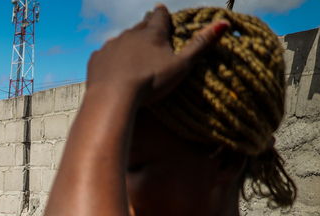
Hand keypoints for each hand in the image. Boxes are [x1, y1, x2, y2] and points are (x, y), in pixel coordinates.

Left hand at [86, 5, 227, 103]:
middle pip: (140, 26)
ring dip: (127, 43)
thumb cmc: (150, 82)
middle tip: (150, 32)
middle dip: (146, 28)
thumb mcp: (181, 65)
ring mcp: (111, 45)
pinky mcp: (96, 59)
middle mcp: (130, 34)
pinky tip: (112, 66)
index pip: (159, 15)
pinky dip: (110, 58)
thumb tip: (223, 22)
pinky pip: (104, 54)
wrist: (112, 97)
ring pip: (121, 39)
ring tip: (132, 52)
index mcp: (152, 33)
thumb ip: (200, 45)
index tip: (163, 13)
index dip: (162, 14)